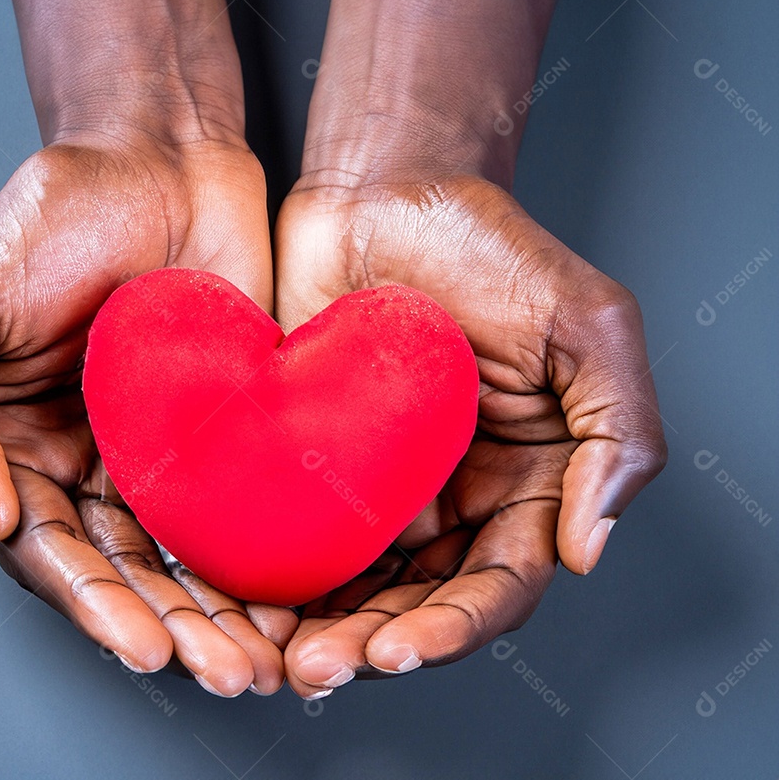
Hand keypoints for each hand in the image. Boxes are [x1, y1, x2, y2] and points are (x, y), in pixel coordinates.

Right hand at [0, 0, 298, 695]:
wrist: (161, 154)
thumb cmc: (54, 215)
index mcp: (15, 448)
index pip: (48, 551)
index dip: (92, 605)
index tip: (142, 645)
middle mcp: (86, 464)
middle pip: (124, 572)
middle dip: (171, 630)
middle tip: (223, 674)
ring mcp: (159, 454)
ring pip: (186, 558)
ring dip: (221, 617)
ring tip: (263, 663)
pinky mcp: (225, 432)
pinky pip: (241, 508)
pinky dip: (263, 560)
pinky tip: (293, 603)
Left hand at [275, 171, 665, 696]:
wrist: (383, 190)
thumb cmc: (488, 245)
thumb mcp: (588, 325)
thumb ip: (615, 433)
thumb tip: (589, 546)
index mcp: (524, 481)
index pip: (496, 583)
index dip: (452, 629)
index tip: (399, 648)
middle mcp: (449, 495)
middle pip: (415, 603)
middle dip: (372, 646)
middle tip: (321, 667)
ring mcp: (375, 482)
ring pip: (350, 585)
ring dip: (318, 630)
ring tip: (277, 654)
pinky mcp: (310, 458)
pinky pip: (292, 532)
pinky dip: (271, 577)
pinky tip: (241, 602)